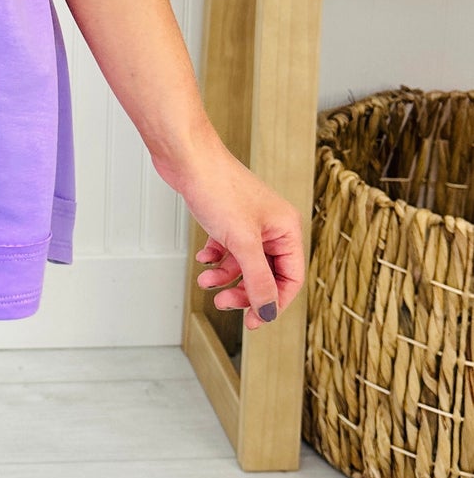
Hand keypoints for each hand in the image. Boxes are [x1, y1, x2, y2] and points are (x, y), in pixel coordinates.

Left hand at [160, 135, 304, 330]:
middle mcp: (271, 226)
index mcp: (286, 228)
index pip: (291, 278)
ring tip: (206, 281)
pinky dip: (215, 259)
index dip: (273, 302)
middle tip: (223, 303)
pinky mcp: (226, 217)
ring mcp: (248, 221)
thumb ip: (258, 280)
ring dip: (226, 277)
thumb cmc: (217, 187)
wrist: (186, 156)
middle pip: (266, 274)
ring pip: (243, 264)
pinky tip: (203, 259)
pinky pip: (227, 250)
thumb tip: (268, 311)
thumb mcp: (242, 242)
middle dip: (244, 291)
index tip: (253, 320)